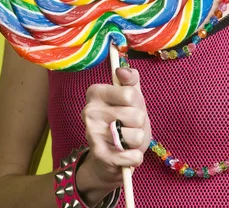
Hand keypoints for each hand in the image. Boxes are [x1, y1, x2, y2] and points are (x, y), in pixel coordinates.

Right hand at [77, 68, 150, 194]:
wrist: (108, 158)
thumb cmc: (123, 122)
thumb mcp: (130, 98)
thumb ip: (130, 80)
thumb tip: (123, 71)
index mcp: (95, 92)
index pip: (130, 94)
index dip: (137, 103)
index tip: (129, 107)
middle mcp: (89, 111)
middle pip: (136, 116)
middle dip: (139, 124)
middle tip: (127, 126)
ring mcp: (92, 133)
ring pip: (137, 136)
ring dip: (138, 141)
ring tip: (126, 140)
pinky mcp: (100, 156)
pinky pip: (134, 156)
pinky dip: (135, 157)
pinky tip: (125, 154)